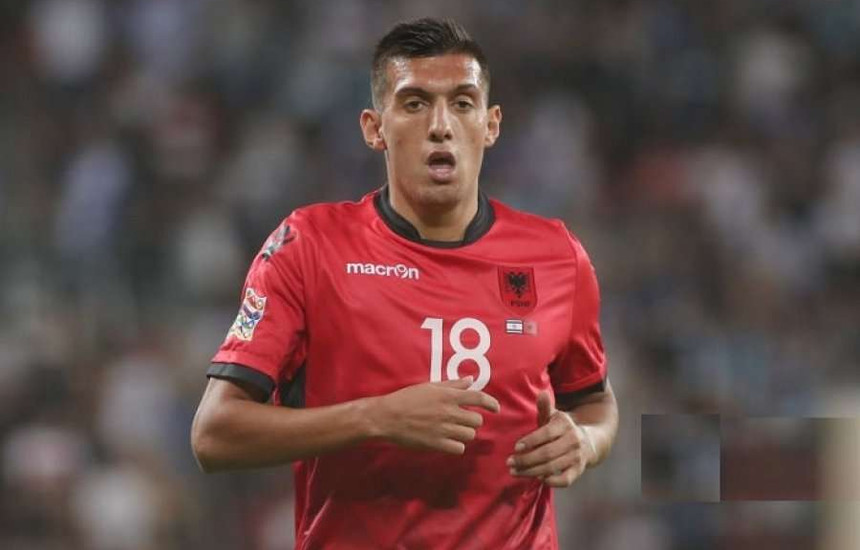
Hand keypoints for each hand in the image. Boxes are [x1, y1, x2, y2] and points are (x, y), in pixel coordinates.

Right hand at [370, 376, 499, 454]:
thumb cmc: (407, 399)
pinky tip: (448, 440)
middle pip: (477, 420)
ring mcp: (444, 429)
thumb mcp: (430, 387)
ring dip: (465, 433)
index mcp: (448, 396)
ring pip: (469, 435)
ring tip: (453, 430)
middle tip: (462, 419)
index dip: (491, 403)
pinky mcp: (437, 444)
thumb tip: (470, 380)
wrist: (387, 417)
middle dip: (473, 420)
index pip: (478, 398)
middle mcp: (449, 412)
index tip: (495, 408)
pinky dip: (457, 445)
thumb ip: (452, 385)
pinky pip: (459, 448)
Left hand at [507, 390, 593, 486]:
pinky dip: (551, 481)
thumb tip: (541, 393)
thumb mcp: (554, 416)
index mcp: (565, 425)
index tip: (515, 447)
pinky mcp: (578, 471)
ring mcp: (576, 457)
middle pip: (547, 453)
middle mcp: (573, 441)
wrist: (588, 442)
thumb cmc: (561, 429)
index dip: (531, 441)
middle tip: (509, 462)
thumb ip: (545, 407)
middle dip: (526, 459)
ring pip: (552, 467)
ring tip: (514, 471)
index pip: (546, 433)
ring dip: (531, 471)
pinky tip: (537, 479)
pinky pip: (565, 480)